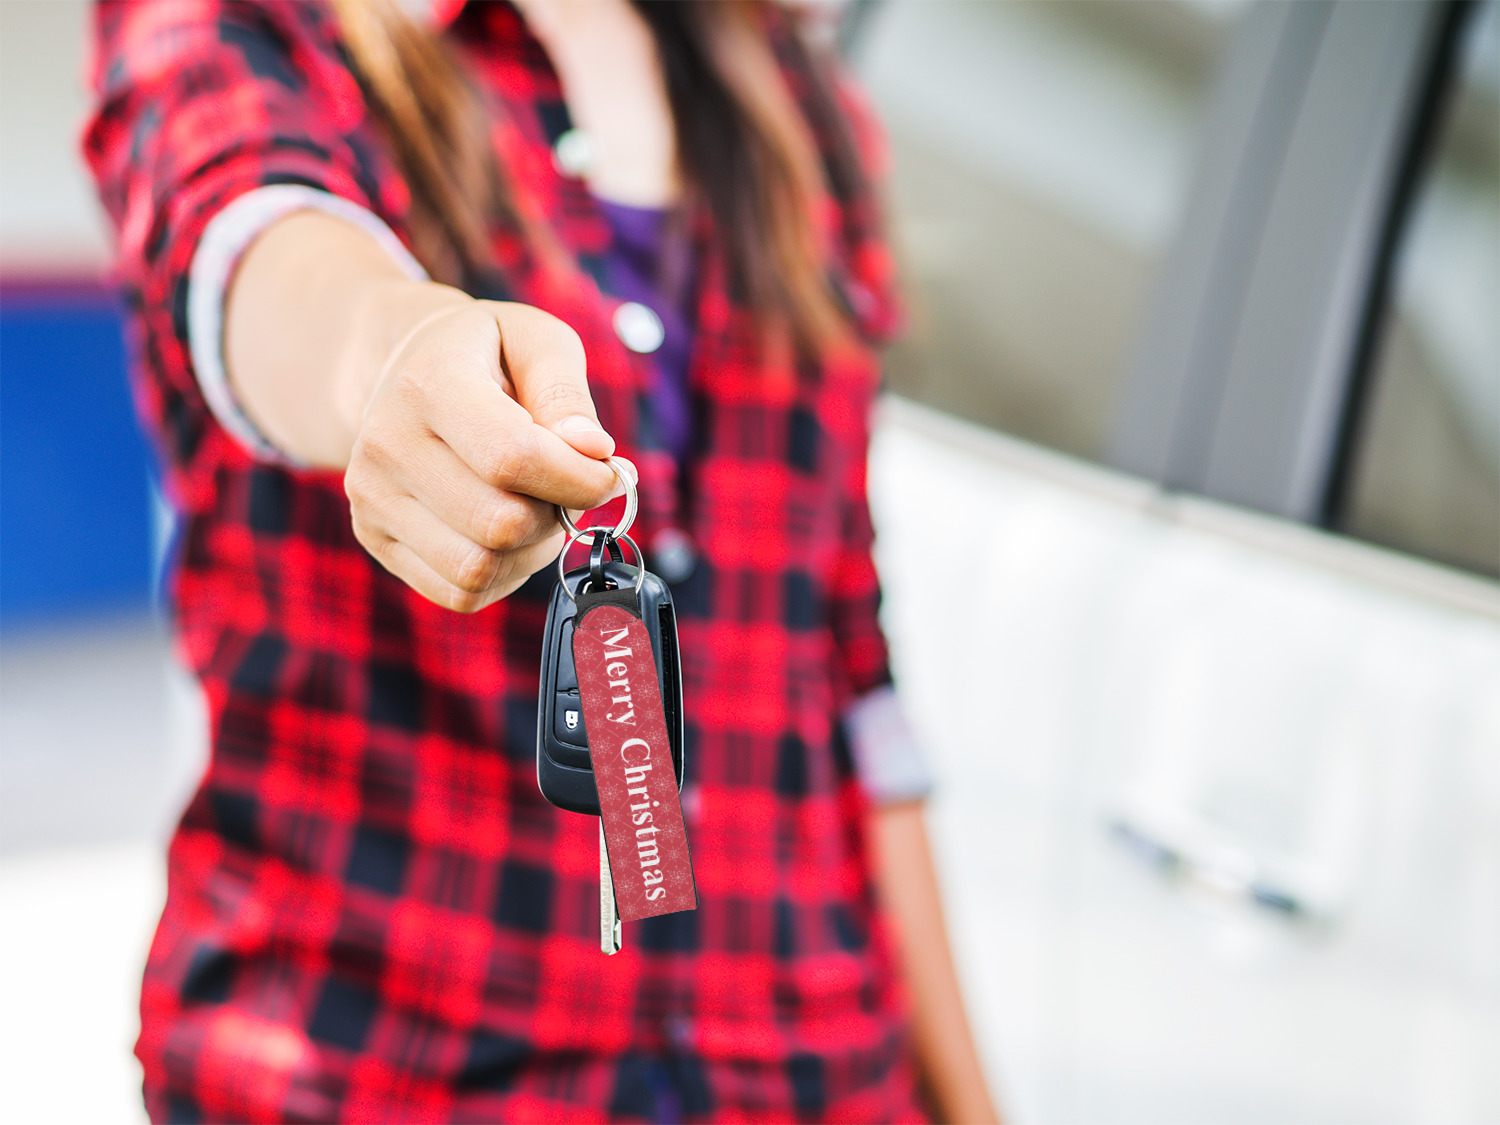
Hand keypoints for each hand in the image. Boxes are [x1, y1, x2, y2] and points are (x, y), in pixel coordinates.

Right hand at [344, 294, 628, 611]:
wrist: (398, 369)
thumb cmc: (485, 356)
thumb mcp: (537, 341)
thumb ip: (567, 393)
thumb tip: (593, 452)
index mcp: (429, 384)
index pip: (513, 458)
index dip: (579, 479)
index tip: (607, 472)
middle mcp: (387, 445)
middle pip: (501, 524)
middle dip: (555, 513)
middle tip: (562, 484)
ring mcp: (372, 498)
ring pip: (479, 568)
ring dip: (530, 548)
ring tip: (532, 504)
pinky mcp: (375, 539)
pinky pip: (460, 592)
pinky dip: (501, 574)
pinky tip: (504, 532)